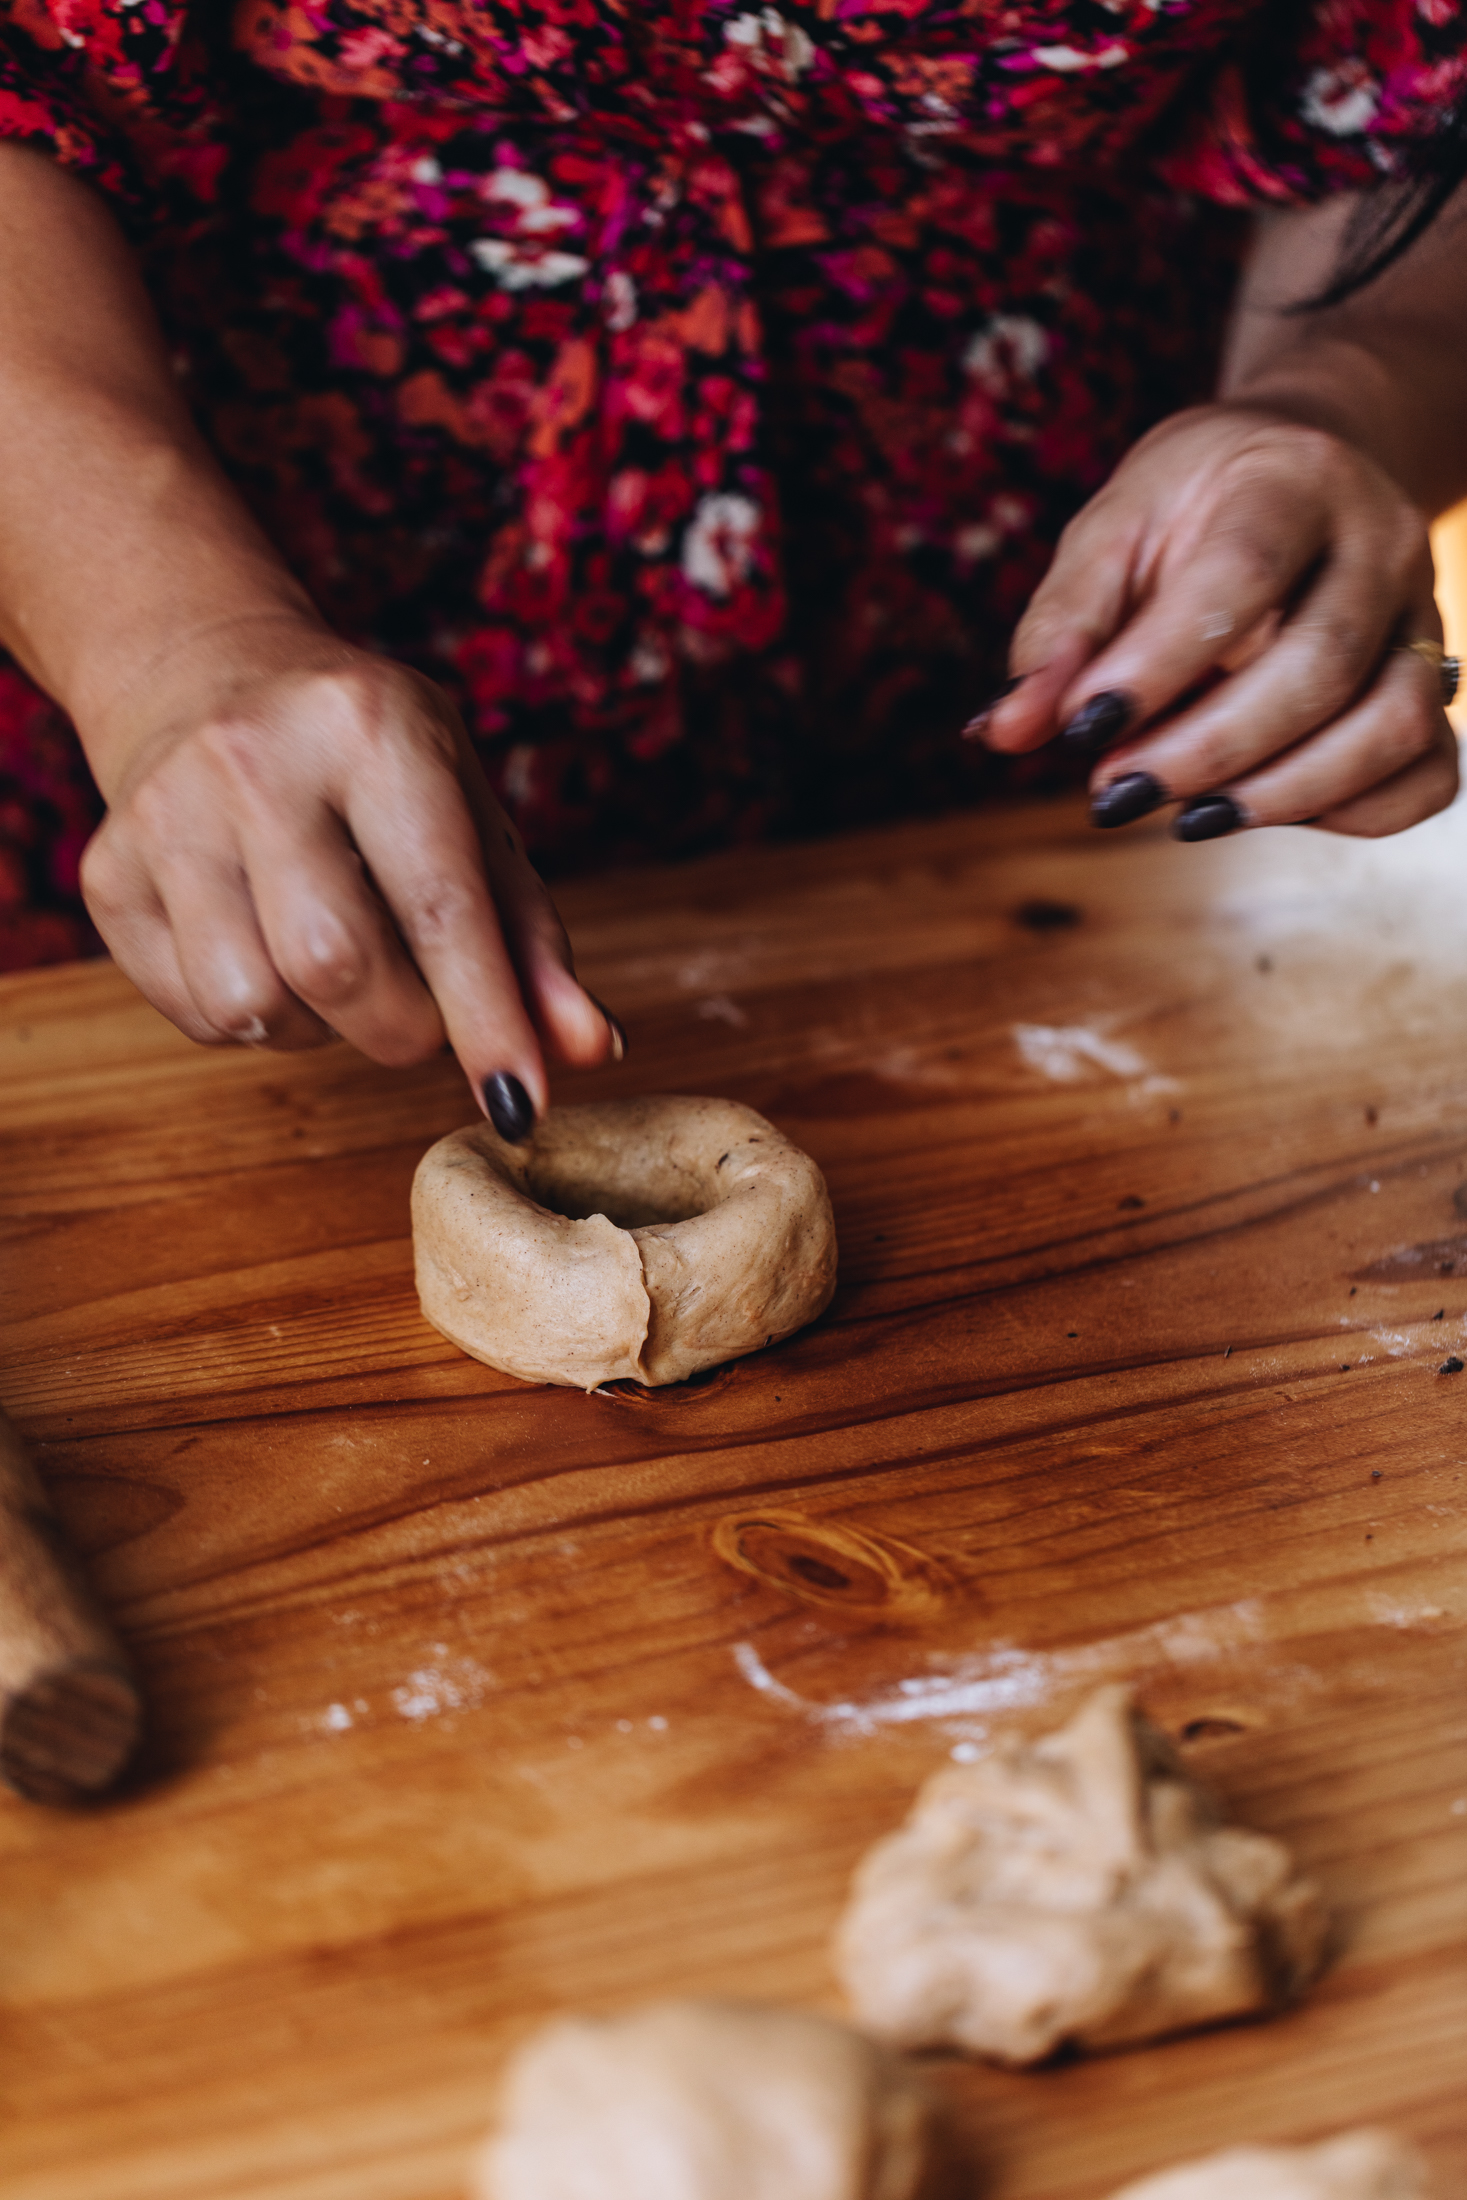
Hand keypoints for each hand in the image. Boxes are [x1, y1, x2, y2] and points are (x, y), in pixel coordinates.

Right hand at [79, 619, 617, 1122]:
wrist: (209, 677)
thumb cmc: (372, 764)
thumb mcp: (469, 816)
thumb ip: (532, 940)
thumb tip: (589, 1049)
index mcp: (370, 726)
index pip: (439, 904)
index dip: (487, 1020)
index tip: (522, 1104)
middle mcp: (253, 759)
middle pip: (337, 966)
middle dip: (403, 1028)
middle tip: (425, 1010)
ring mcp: (164, 814)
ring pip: (256, 1006)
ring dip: (322, 1028)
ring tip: (338, 965)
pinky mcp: (106, 873)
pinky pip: (198, 1016)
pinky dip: (257, 1022)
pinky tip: (268, 951)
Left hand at [972, 404, 1458, 838]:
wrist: (1303, 460)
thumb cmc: (1192, 506)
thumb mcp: (1113, 530)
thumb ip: (1060, 629)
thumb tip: (1005, 732)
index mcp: (1291, 479)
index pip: (1240, 577)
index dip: (1157, 666)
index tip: (1080, 731)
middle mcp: (1377, 543)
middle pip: (1320, 665)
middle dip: (1209, 750)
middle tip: (1114, 793)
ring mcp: (1419, 616)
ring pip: (1390, 724)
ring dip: (1282, 794)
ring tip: (1186, 819)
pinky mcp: (1431, 683)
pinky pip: (1427, 770)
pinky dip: (1353, 811)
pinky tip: (1261, 810)